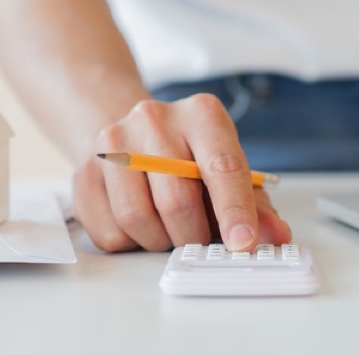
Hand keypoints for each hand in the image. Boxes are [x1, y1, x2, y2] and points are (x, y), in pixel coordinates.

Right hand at [73, 95, 291, 251]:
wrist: (131, 135)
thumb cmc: (186, 156)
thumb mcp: (225, 167)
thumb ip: (252, 202)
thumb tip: (274, 235)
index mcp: (200, 114)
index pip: (221, 166)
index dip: (234, 211)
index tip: (242, 244)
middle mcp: (153, 119)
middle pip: (176, 200)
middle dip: (192, 235)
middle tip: (196, 238)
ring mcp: (112, 142)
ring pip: (136, 218)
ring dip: (158, 241)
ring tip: (166, 229)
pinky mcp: (84, 170)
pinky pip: (108, 231)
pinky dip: (129, 242)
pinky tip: (138, 224)